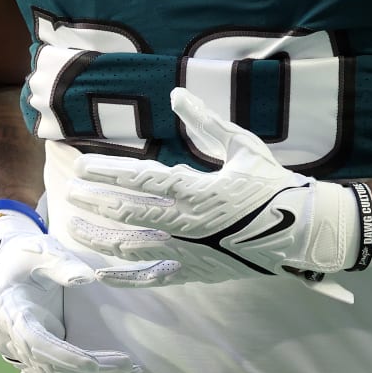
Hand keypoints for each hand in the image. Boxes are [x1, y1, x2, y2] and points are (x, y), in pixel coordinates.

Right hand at [0, 211, 141, 372]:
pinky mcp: (31, 357)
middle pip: (50, 368)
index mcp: (11, 311)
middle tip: (130, 368)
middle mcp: (10, 338)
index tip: (94, 364)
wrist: (1, 267)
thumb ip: (62, 264)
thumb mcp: (41, 251)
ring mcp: (18, 352)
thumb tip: (88, 277)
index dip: (64, 356)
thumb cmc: (24, 255)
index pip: (36, 342)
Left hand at [66, 88, 364, 298]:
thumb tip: (177, 94)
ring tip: (74, 227)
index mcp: (197, 189)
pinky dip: (124, 278)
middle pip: (128, 213)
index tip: (82, 167)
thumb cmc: (272, 183)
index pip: (141, 179)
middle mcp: (187, 223)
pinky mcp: (195, 272)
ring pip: (133, 247)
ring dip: (100, 237)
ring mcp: (189, 251)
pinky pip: (153, 278)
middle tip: (70, 193)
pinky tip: (99, 274)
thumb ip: (205, 122)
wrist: (301, 230)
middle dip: (96, 202)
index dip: (108, 172)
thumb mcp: (241, 145)